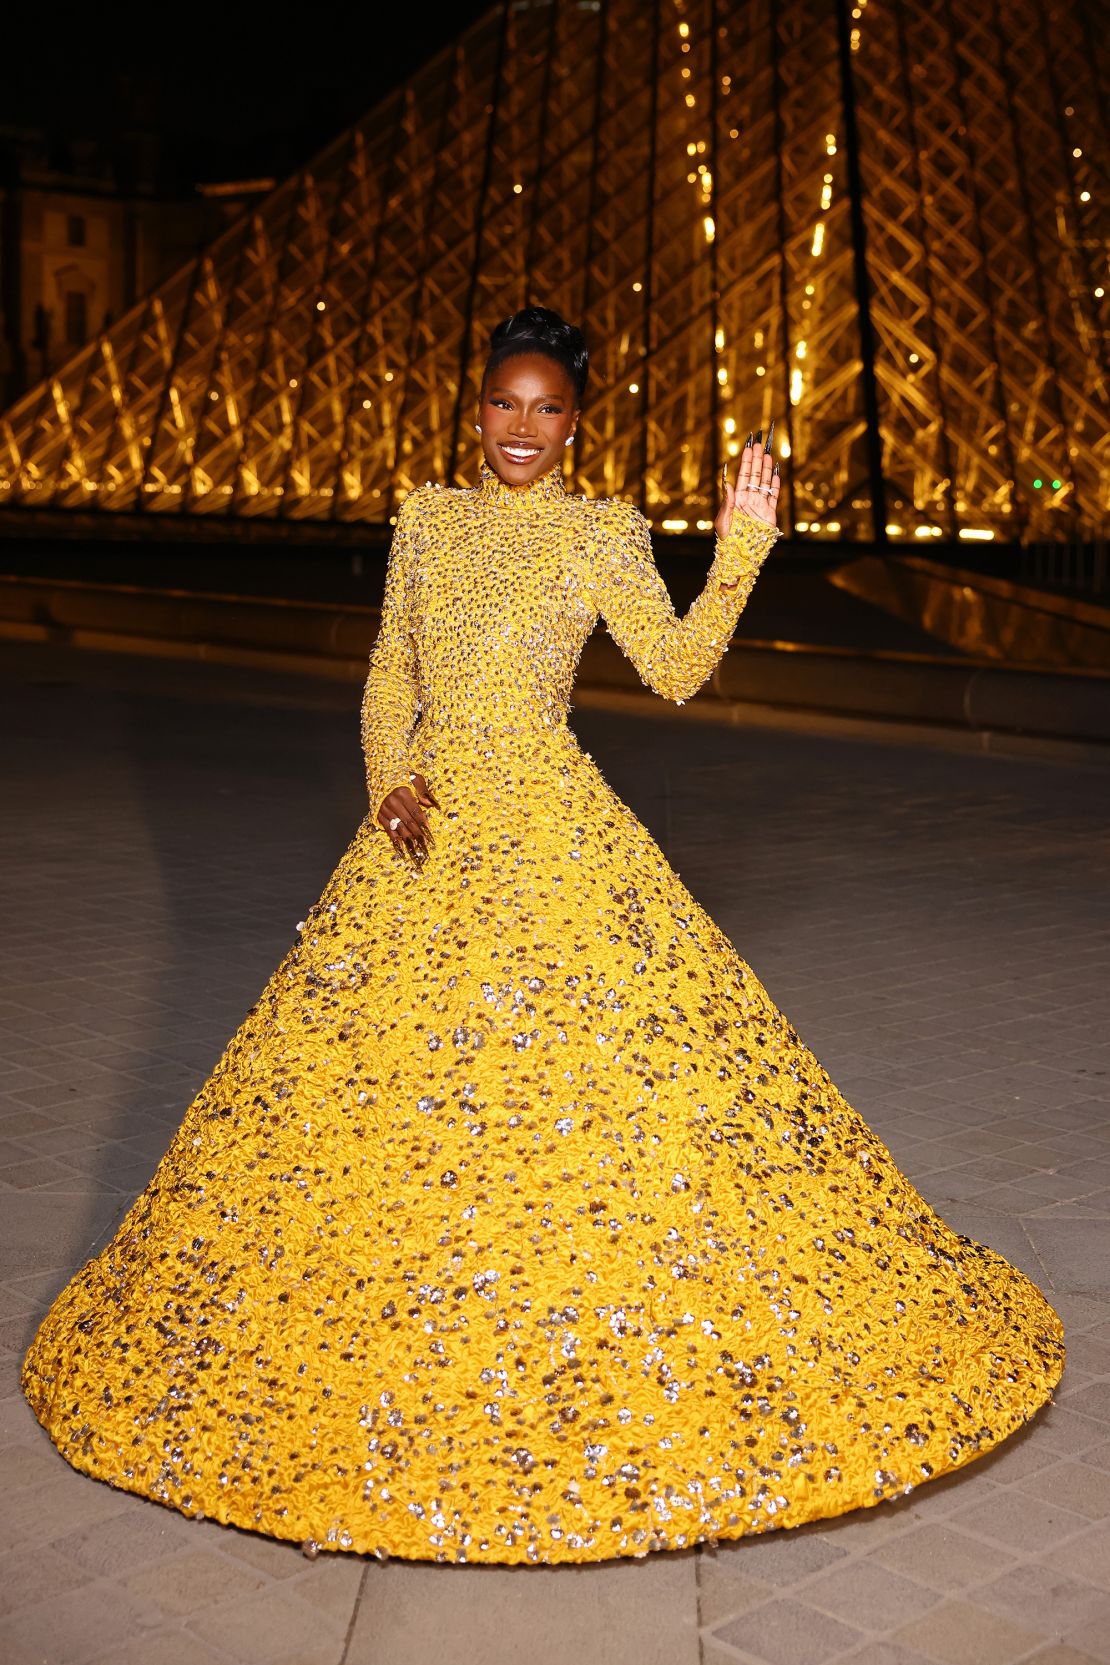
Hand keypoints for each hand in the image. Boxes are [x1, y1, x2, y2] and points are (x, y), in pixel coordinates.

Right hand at [377, 774, 439, 861]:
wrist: (381, 774)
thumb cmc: (402, 776)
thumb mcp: (415, 778)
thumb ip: (423, 791)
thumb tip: (431, 804)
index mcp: (402, 793)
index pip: (415, 811)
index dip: (423, 822)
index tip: (429, 832)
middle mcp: (392, 802)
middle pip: (408, 821)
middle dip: (417, 833)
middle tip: (424, 844)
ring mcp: (384, 809)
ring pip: (398, 826)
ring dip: (407, 838)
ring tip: (415, 848)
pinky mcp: (378, 814)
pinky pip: (387, 828)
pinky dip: (394, 838)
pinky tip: (401, 846)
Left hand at [715, 422, 780, 538]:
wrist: (740, 556)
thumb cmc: (727, 540)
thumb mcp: (723, 520)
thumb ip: (727, 501)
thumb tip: (728, 482)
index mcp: (736, 499)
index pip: (742, 475)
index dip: (746, 461)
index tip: (748, 447)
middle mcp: (749, 499)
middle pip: (754, 475)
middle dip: (757, 459)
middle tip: (759, 443)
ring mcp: (760, 506)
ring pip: (764, 483)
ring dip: (766, 468)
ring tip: (768, 454)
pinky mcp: (769, 514)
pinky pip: (773, 497)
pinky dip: (775, 485)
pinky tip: (776, 473)